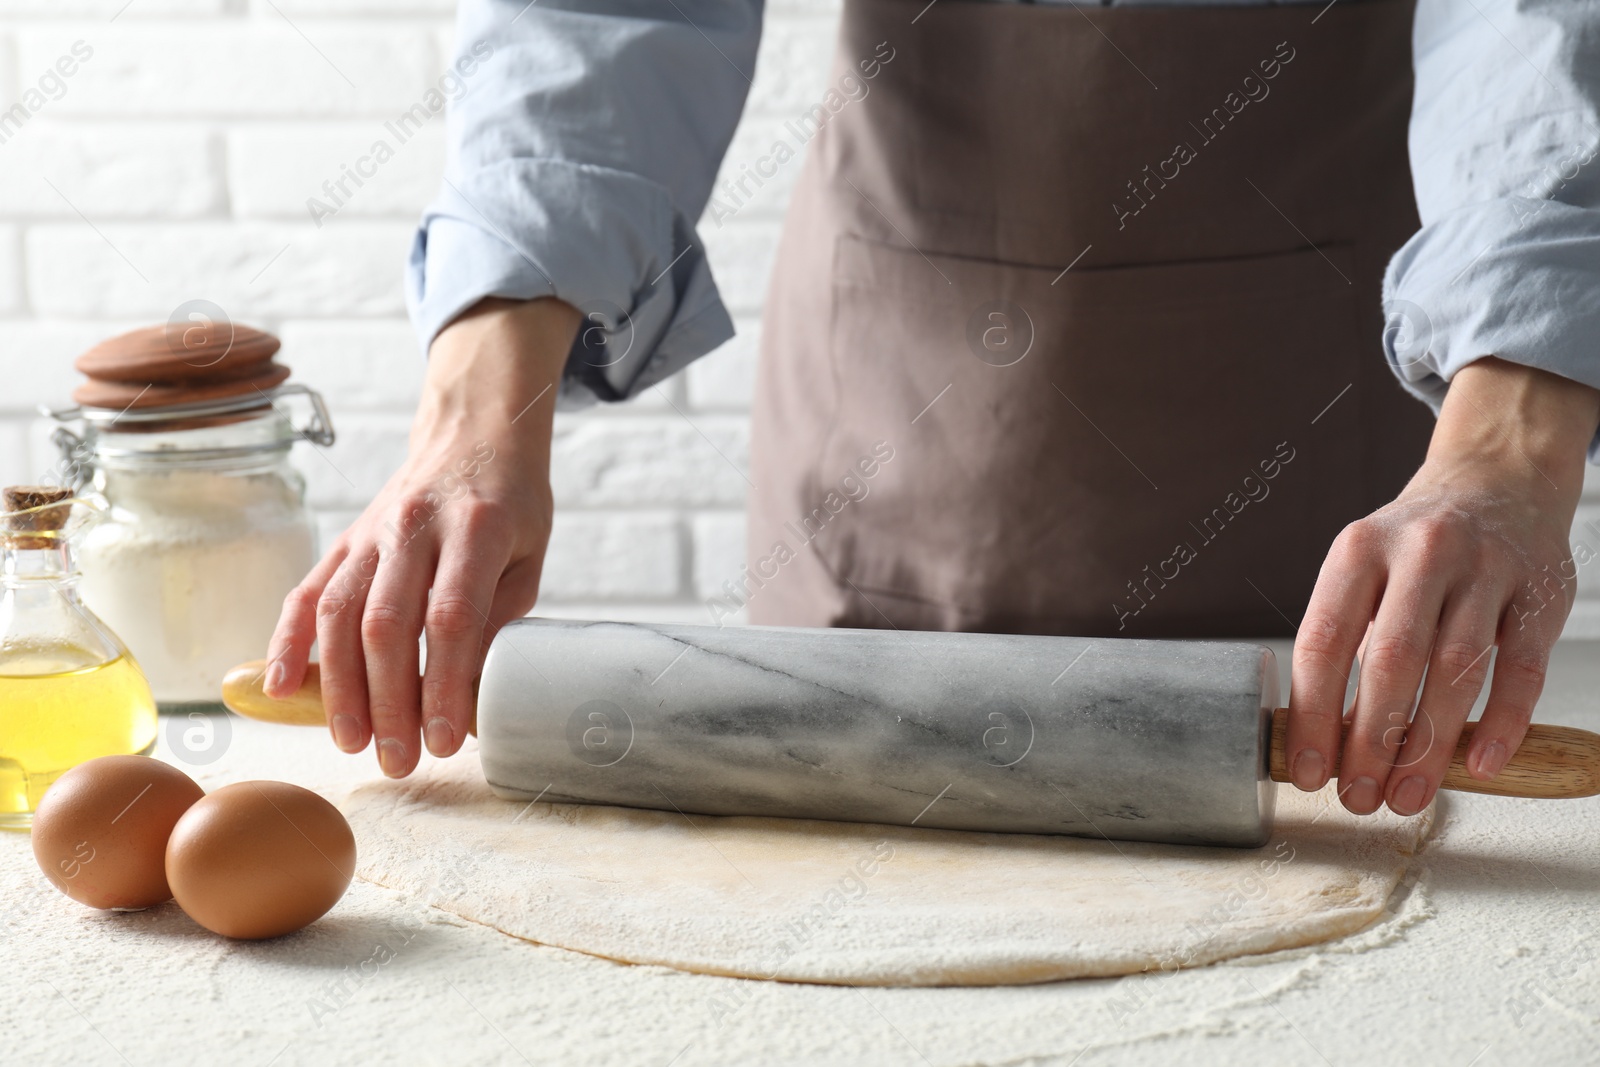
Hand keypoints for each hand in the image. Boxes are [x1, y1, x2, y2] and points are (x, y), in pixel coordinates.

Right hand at [264, 297, 580, 776]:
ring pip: (341, 614)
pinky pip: (307, 593)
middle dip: (390, 702)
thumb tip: (471, 692)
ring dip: (340, 686)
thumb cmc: (511, 502)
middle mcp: (416, 527)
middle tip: (400, 759)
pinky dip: (288, 642)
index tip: (446, 739)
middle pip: (389, 624)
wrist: (472, 432)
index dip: (444, 684)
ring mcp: (372, 531)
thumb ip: (501, 617)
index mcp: (477, 529)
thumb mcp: (530, 555)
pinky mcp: (344, 539)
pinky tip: (279, 688)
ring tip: (351, 742)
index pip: (452, 618)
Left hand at [1287, 357, 1599, 814]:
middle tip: (1358, 797)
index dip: (1312, 713)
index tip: (1307, 769)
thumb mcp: (1366, 573)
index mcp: (1358, 551)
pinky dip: (1503, 720)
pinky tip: (1482, 763)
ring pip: (1455, 668)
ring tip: (1409, 795)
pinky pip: (1521, 666)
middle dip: (1370, 739)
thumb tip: (1324, 740)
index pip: (1323, 641)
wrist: (1498, 478)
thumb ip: (1348, 645)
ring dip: (1430, 743)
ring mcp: (1485, 569)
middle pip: (1389, 660)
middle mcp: (1420, 553)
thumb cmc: (1417, 547)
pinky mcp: (1540, 591)